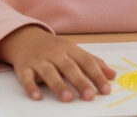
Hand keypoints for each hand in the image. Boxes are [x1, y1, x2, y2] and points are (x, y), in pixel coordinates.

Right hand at [0, 25, 115, 101]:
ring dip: (58, 85)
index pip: (87, 62)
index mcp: (70, 49)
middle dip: (80, 82)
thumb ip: (93, 63)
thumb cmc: (54, 48)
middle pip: (69, 67)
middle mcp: (55, 54)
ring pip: (49, 72)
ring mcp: (39, 60)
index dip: (97, 75)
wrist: (25, 38)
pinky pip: (27, 77)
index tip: (106, 89)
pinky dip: (31, 86)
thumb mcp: (74, 51)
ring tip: (67, 98)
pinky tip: (37, 96)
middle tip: (90, 96)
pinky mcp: (24, 67)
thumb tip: (112, 75)